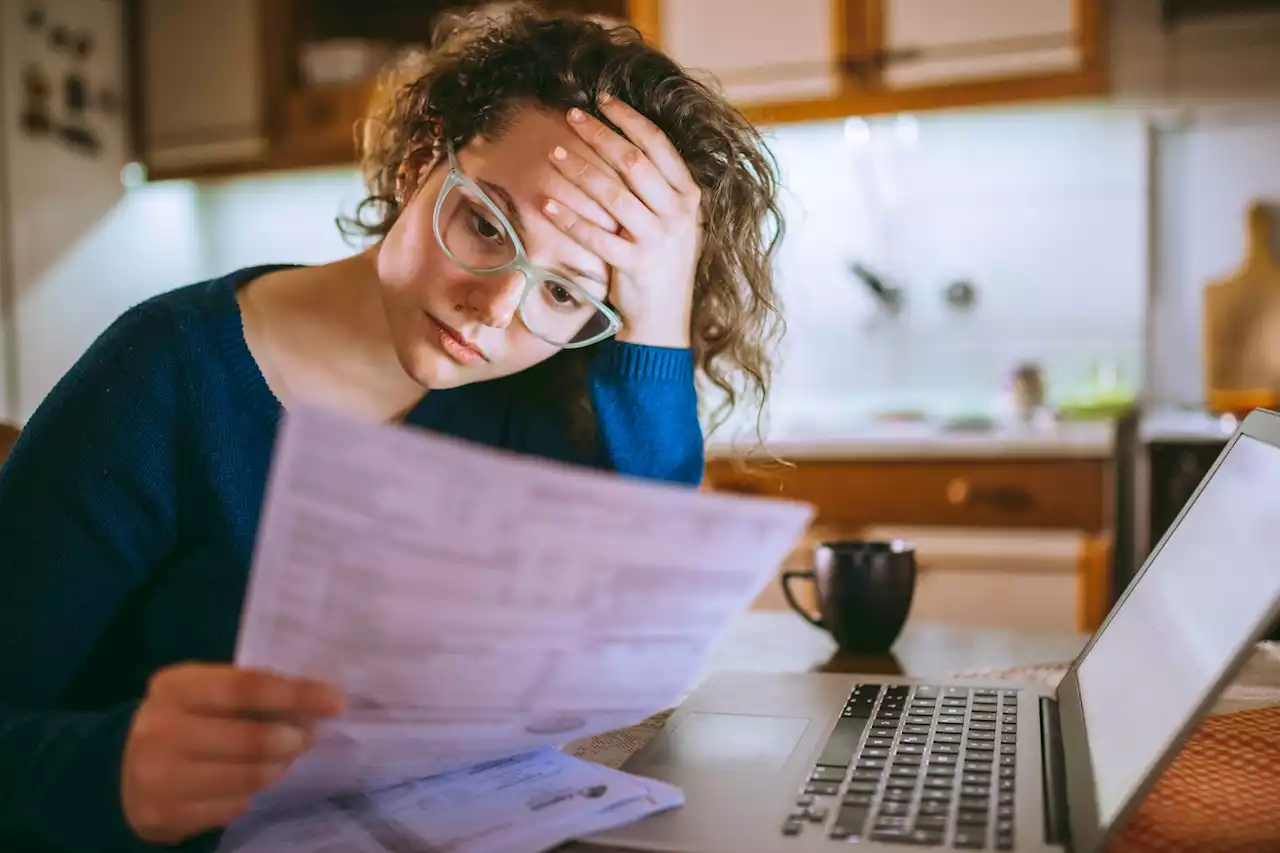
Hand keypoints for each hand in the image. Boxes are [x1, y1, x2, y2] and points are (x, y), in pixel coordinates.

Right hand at [121, 663, 345, 844]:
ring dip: (277, 768)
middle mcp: (161, 730)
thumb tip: (315, 699)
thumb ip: (249, 692)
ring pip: (248, 778)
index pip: (247, 687)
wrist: (119, 771)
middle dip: (292, 739)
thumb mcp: (203, 693)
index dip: (296, 694)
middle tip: (306, 736)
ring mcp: (159, 778)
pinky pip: (233, 807)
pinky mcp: (165, 816)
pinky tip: (246, 784)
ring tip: (282, 760)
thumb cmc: (182, 720)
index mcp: (175, 687)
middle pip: (253, 739)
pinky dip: (250, 794)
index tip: (335, 701)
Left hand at [544, 96, 700, 348]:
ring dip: (580, 170)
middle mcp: (677, 215)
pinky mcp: (634, 265)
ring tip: (555, 153)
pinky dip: (569, 219)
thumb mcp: (675, 223)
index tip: (602, 101)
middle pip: (633, 162)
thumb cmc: (662, 265)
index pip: (658, 146)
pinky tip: (547, 203)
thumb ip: (660, 188)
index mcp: (689, 198)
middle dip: (600, 135)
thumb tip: (626, 143)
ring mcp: (657, 241)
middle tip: (572, 116)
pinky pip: (596, 236)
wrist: (665, 320)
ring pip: (613, 195)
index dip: (629, 119)